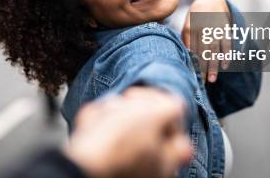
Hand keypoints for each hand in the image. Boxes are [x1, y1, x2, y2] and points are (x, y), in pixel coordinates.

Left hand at [65, 87, 191, 177]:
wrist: (87, 170)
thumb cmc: (127, 168)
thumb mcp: (164, 166)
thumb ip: (178, 152)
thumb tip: (183, 147)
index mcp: (157, 109)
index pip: (176, 106)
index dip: (176, 128)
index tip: (170, 146)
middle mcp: (133, 100)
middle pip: (151, 103)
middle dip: (153, 121)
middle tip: (151, 145)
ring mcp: (110, 104)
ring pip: (127, 107)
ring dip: (131, 121)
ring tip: (129, 147)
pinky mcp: (91, 112)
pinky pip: (107, 114)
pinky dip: (110, 124)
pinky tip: (110, 144)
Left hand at [181, 0, 231, 82]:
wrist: (209, 0)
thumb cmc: (195, 18)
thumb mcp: (187, 26)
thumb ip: (186, 40)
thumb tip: (186, 58)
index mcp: (190, 29)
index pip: (191, 51)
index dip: (193, 64)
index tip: (193, 77)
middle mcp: (201, 29)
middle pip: (202, 53)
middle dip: (203, 69)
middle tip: (203, 83)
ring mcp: (214, 28)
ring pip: (214, 50)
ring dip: (214, 66)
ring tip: (212, 80)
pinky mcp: (225, 28)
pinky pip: (226, 43)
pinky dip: (227, 55)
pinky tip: (225, 66)